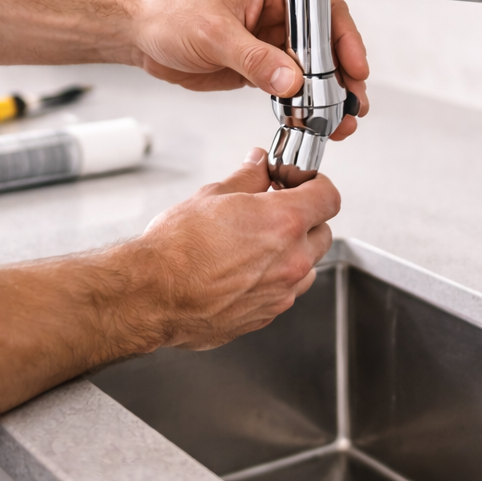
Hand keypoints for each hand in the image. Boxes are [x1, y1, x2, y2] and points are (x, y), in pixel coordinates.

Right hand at [118, 148, 339, 349]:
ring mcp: (282, 292)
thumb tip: (258, 164)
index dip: (315, 186)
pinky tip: (244, 270)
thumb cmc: (176, 249)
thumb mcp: (212, 196)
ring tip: (258, 244)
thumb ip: (247, 178)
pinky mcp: (266, 316)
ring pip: (308, 266)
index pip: (328, 196)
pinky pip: (285, 292)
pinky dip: (275, 279)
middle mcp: (291, 260)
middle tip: (275, 211)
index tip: (299, 184)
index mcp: (284, 222)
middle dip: (305, 219)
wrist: (152, 294)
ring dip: (294, 252)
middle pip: (323, 232)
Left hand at [129, 0, 368, 139]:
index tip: (353, 66)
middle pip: (324, 44)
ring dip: (326, 96)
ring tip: (340, 121)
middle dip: (342, 76)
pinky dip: (302, 105)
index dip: (343, 39)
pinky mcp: (258, 67)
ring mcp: (269, 42)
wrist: (139, 32)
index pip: (322, 9)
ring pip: (310, 70)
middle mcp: (278, 13)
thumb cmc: (168, 11)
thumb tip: (289, 80)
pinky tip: (312, 121)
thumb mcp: (213, 32)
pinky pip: (289, 87)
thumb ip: (253, 58)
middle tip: (353, 102)